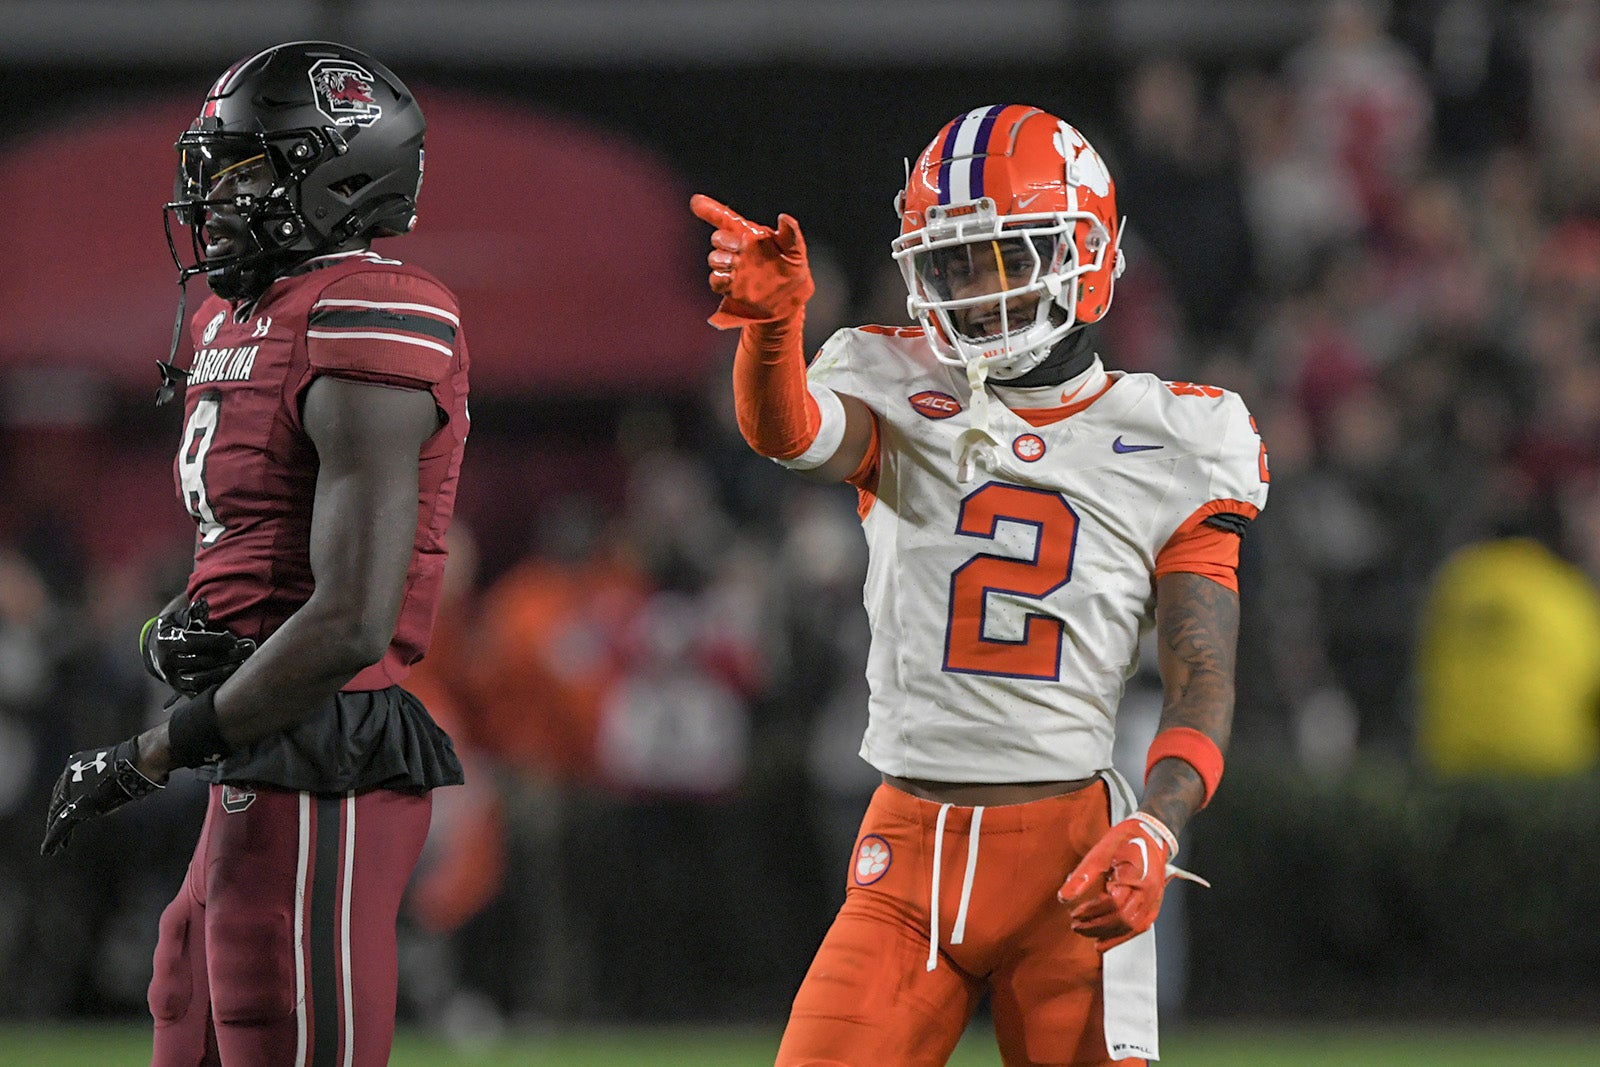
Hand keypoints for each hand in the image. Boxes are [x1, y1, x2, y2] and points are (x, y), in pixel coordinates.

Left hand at [40, 739, 163, 856]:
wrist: (135, 763)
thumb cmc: (136, 763)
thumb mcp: (117, 772)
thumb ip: (109, 785)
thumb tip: (121, 797)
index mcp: (77, 764)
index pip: (65, 786)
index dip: (64, 800)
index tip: (65, 811)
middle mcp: (69, 777)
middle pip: (58, 801)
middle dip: (56, 816)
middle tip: (55, 831)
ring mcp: (70, 792)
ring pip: (57, 815)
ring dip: (54, 832)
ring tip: (52, 848)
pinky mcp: (75, 808)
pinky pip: (60, 825)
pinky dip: (53, 839)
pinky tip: (48, 850)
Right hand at [142, 597, 254, 694]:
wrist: (158, 651)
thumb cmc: (176, 629)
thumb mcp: (178, 617)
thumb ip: (192, 613)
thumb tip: (202, 606)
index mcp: (165, 641)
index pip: (191, 642)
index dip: (214, 641)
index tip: (234, 639)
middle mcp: (166, 662)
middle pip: (201, 661)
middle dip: (228, 655)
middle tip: (249, 648)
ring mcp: (172, 679)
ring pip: (200, 680)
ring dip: (225, 672)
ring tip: (244, 662)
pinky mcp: (180, 689)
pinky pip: (199, 692)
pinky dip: (217, 685)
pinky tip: (235, 676)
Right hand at [690, 194, 814, 327]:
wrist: (790, 300)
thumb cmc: (793, 268)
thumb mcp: (796, 250)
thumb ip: (790, 234)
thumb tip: (784, 217)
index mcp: (751, 235)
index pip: (728, 220)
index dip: (712, 210)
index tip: (697, 202)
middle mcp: (738, 250)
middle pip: (719, 239)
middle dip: (724, 240)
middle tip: (738, 247)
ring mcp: (732, 268)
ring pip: (714, 259)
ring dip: (720, 260)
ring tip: (734, 263)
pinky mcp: (730, 287)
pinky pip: (716, 280)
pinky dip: (719, 278)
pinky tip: (730, 278)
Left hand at [1057, 812, 1206, 949]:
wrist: (1151, 833)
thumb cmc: (1126, 840)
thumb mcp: (1099, 853)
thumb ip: (1082, 877)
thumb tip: (1064, 897)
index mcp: (1136, 877)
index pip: (1112, 903)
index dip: (1091, 911)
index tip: (1074, 912)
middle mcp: (1149, 893)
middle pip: (1122, 919)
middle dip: (1096, 926)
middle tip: (1076, 926)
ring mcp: (1154, 900)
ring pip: (1131, 927)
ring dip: (1107, 934)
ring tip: (1087, 933)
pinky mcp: (1154, 904)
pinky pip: (1140, 927)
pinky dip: (1121, 937)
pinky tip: (1105, 942)